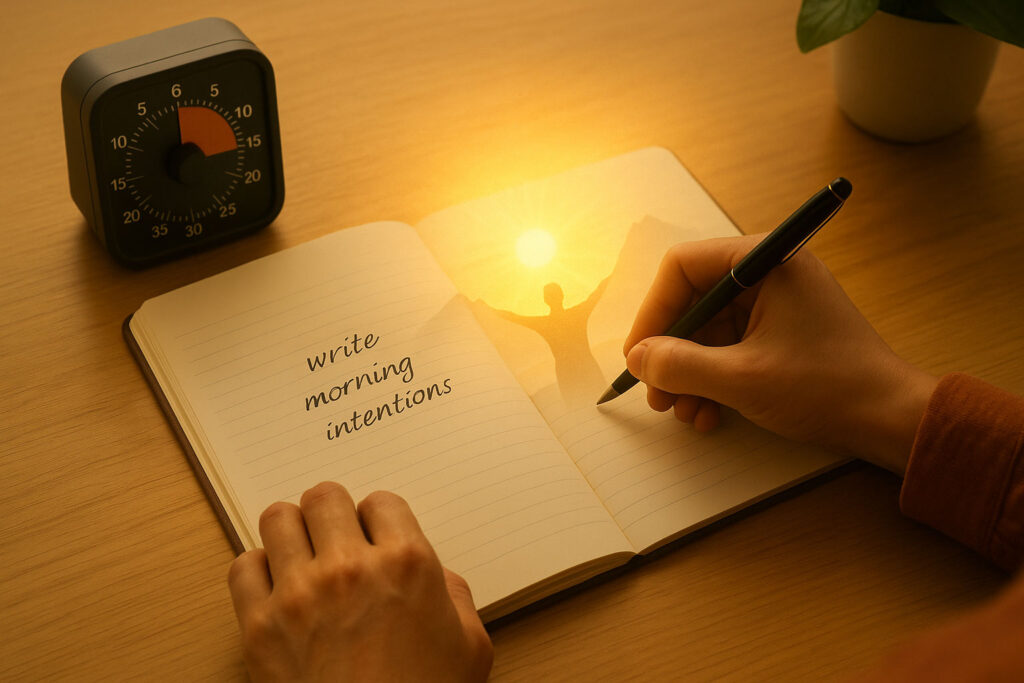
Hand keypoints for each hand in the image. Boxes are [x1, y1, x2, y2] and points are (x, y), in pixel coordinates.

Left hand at [228, 482, 492, 681]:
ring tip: (304, 557)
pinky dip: (258, 570)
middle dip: (334, 514)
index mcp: (407, 565)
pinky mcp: (259, 628)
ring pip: (278, 519)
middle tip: (338, 539)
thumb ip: (454, 594)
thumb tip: (431, 574)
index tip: (377, 537)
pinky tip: (278, 588)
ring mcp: (299, 596)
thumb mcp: (470, 646)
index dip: (380, 520)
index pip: (381, 501)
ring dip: (294, 533)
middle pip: (325, 497)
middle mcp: (350, 569)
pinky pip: (243, 567)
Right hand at [623, 235, 937, 473]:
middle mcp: (768, 274)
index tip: (639, 355)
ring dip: (688, 374)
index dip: (653, 312)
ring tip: (682, 412)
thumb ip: (680, 365)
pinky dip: (712, 381)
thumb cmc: (827, 388)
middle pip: (692, 302)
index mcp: (765, 262)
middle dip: (670, 353)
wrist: (890, 420)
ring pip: (707, 332)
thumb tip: (638, 358)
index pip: (683, 268)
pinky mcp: (780, 334)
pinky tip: (707, 415)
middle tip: (657, 394)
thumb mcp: (741, 379)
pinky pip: (728, 349)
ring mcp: (775, 305)